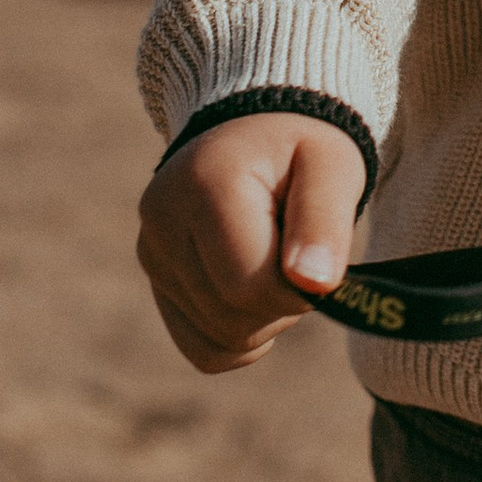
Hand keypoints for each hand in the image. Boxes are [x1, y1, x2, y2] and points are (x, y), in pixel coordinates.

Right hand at [136, 112, 367, 374]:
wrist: (258, 132)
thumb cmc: (303, 149)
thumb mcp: (331, 168)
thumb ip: (325, 222)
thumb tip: (314, 284)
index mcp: (204, 185)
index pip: (250, 287)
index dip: (299, 289)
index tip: (319, 256)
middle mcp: (161, 220)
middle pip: (232, 319)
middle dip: (283, 303)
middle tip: (298, 252)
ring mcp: (151, 253)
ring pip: (219, 339)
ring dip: (265, 317)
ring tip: (275, 259)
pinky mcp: (156, 279)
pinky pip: (202, 348)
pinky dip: (239, 337)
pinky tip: (255, 293)